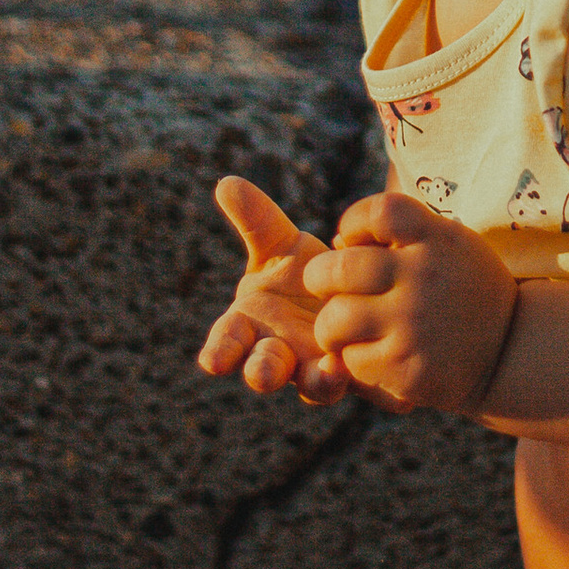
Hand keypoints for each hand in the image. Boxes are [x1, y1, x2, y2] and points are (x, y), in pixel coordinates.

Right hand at [199, 176, 353, 402]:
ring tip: (326, 372)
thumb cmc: (304, 273)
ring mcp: (313, 367)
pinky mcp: (349, 372)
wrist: (356, 292)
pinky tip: (352, 363)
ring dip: (315, 382)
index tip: (213, 360)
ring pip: (309, 385)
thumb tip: (226, 183)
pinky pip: (348, 381)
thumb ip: (256, 219)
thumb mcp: (280, 244)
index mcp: (250, 326)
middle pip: (263, 370)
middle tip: (263, 374)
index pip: (227, 343)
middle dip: (262, 372)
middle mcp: (278, 352)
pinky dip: (348, 376)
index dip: (220, 351)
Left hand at [301, 187, 517, 416]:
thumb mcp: (448, 243)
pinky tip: (370, 354)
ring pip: (335, 320)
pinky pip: (351, 360)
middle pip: (338, 268)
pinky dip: (352, 358)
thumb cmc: (463, 288)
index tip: (352, 239)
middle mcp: (425, 278)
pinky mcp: (407, 370)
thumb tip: (336, 243)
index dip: (353, 221)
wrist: (509, 351)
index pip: (378, 212)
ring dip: (329, 326)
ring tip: (339, 328)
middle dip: (319, 278)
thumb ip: (398, 236)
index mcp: (437, 238)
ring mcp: (415, 326)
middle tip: (322, 287)